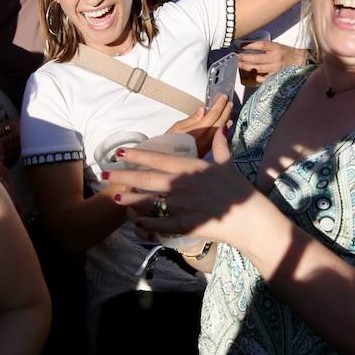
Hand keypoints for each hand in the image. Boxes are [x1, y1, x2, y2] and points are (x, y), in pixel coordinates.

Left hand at [106, 128, 264, 247]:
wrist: (249, 218)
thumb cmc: (240, 189)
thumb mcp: (228, 165)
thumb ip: (220, 147)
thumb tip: (221, 129)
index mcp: (190, 168)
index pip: (159, 158)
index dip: (138, 155)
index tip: (121, 153)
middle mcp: (181, 185)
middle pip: (146, 178)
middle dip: (123, 175)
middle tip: (104, 174)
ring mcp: (181, 206)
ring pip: (149, 202)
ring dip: (130, 201)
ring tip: (115, 198)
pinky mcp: (184, 225)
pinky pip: (160, 225)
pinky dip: (147, 226)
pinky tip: (137, 225)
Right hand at [165, 94, 231, 158]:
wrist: (166, 161)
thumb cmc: (167, 143)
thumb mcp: (176, 128)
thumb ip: (191, 119)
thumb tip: (203, 110)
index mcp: (197, 131)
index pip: (213, 115)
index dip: (219, 105)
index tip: (223, 97)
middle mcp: (204, 140)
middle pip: (220, 123)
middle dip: (226, 111)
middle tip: (229, 102)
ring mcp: (207, 147)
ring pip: (221, 131)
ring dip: (226, 120)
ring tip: (229, 111)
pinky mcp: (206, 152)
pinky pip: (218, 137)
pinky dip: (224, 130)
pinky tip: (226, 126)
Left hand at [240, 41, 307, 82]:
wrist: (300, 62)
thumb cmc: (286, 53)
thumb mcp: (278, 46)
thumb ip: (266, 47)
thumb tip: (248, 46)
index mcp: (276, 48)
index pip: (262, 45)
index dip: (251, 45)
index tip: (242, 45)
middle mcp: (276, 58)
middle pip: (258, 58)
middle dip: (245, 58)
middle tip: (237, 57)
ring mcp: (276, 68)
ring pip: (258, 69)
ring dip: (247, 67)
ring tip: (240, 64)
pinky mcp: (276, 77)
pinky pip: (263, 78)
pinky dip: (255, 76)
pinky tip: (250, 74)